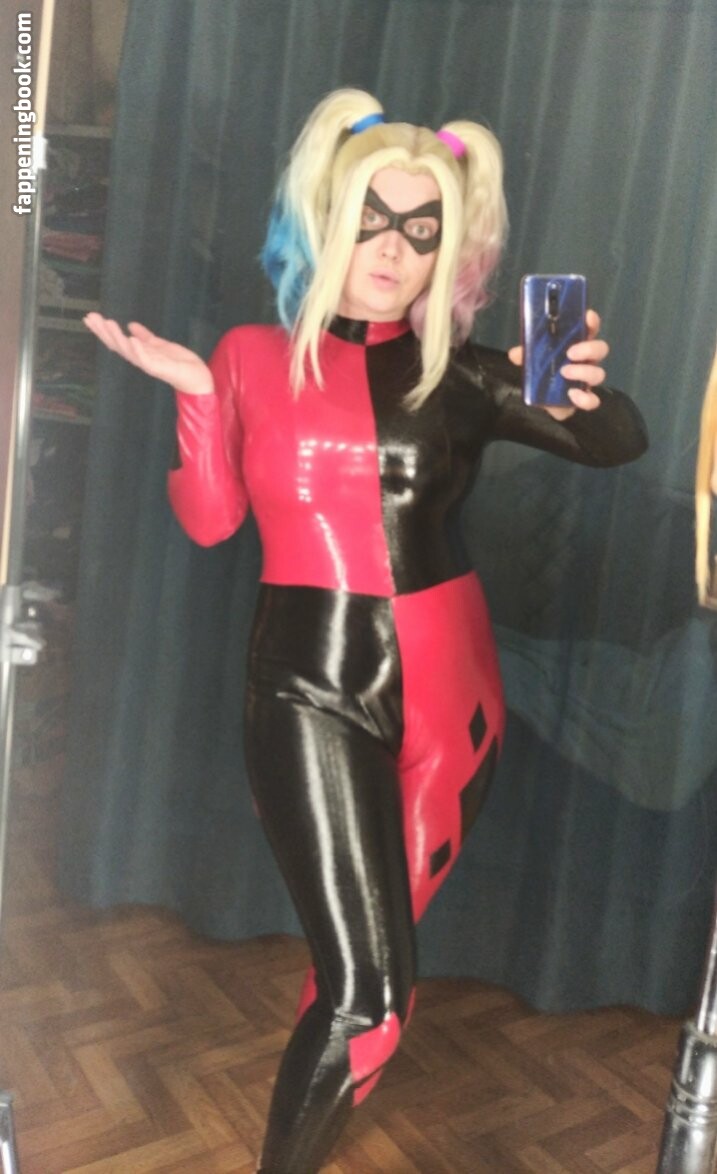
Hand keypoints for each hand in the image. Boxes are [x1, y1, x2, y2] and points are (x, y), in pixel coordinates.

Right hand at [83, 313, 213, 395]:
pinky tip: (131, 339)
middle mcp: (141, 359)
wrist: (197, 377)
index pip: (117, 341)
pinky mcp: (160, 369)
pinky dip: (138, 350)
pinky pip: (146, 360)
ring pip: (128, 351)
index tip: (90, 318)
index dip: (103, 330)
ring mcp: (149, 365)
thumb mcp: (160, 345)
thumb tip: (131, 325)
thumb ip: (146, 337)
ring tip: (108, 324)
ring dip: (117, 338)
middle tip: (91, 318)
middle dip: (104, 332)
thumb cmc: (180, 363)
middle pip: (117, 345)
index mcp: (139, 353)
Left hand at [508, 308, 608, 419]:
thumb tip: (514, 353)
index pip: (590, 328)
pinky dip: (585, 398)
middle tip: (570, 353)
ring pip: (598, 373)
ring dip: (584, 371)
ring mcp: (587, 380)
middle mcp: (587, 360)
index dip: (592, 321)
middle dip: (589, 348)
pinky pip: (592, 400)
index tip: (587, 318)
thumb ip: (525, 354)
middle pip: (601, 348)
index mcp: (577, 344)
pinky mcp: (583, 399)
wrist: (541, 399)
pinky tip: (572, 395)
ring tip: (564, 372)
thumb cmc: (543, 371)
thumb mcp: (532, 359)